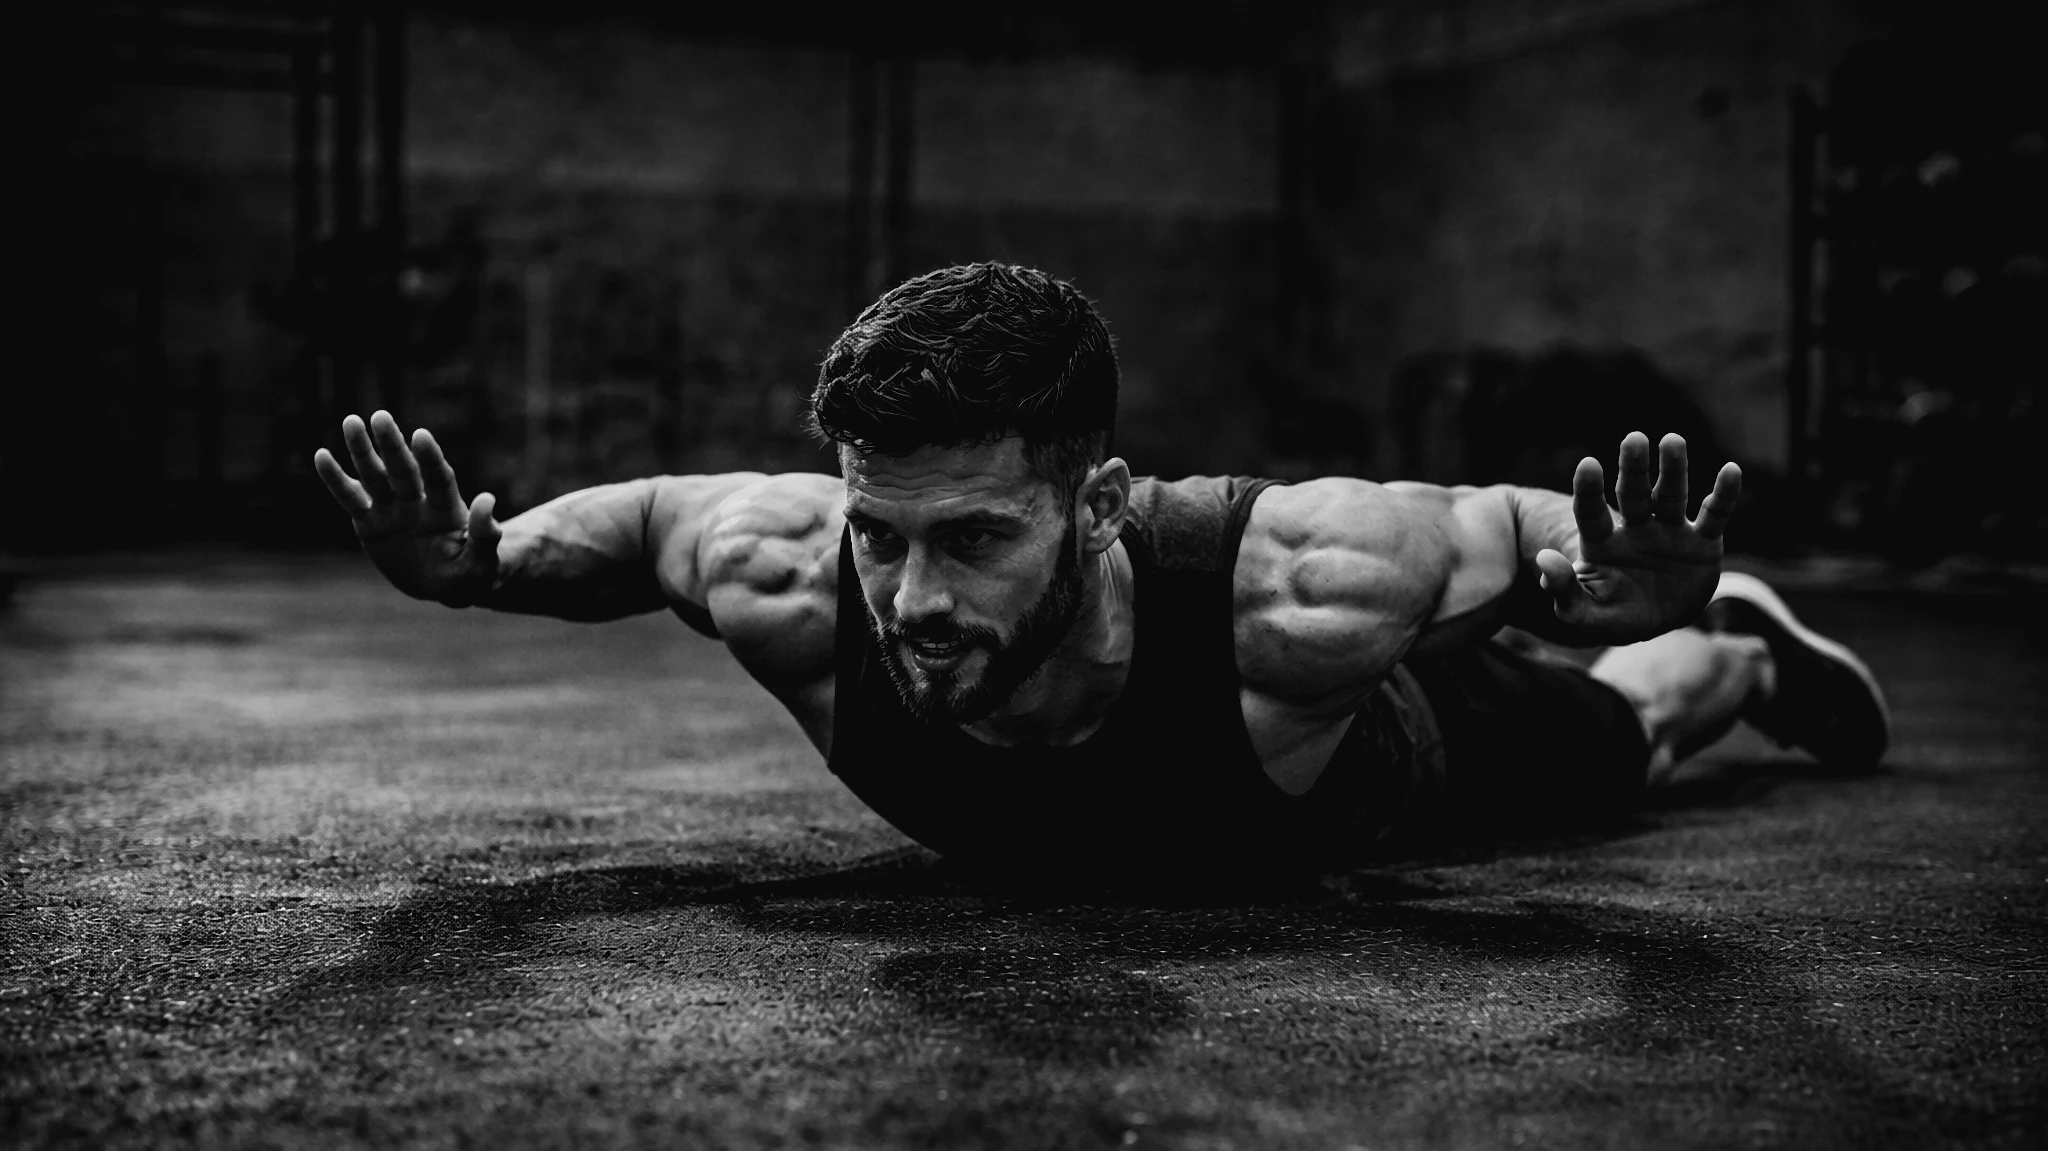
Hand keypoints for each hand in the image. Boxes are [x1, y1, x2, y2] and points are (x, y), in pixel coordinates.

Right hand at [312, 410, 500, 604]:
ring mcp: (392, 509)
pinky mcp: (369, 523)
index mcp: (447, 508)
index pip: (438, 478)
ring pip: (376, 476)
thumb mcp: (481, 563)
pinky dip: (335, 479)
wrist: (442, 586)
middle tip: (380, 417)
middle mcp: (418, 501)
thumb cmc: (468, 574)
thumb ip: (485, 534)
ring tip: (352, 422)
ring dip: (363, 451)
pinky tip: (321, 455)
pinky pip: (350, 499)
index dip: (430, 458)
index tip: (421, 435)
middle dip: (392, 445)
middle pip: (404, 470)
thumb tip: (488, 499)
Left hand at [1533, 431, 1740, 644]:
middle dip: (1633, 468)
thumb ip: (1561, 589)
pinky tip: (1731, 471)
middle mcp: (1635, 528)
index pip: (1591, 512)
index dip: (1588, 490)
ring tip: (1672, 440)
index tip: (1588, 464)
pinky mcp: (1702, 543)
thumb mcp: (1583, 614)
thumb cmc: (1613, 614)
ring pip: (1671, 495)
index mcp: (1602, 542)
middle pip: (1633, 494)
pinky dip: (1724, 495)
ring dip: (1673, 470)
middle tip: (1633, 438)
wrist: (1657, 622)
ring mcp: (1669, 531)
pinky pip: (1714, 516)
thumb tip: (1543, 560)